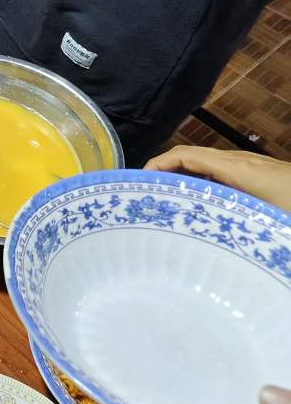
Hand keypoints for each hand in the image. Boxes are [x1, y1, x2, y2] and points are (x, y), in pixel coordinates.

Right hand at [145, 146, 290, 211]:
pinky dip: (201, 187)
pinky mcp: (256, 179)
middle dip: (164, 173)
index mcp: (235, 169)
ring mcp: (248, 170)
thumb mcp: (264, 221)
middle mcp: (238, 164)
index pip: (184, 155)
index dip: (157, 164)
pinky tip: (201, 211)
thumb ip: (234, 223)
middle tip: (145, 199)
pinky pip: (219, 177)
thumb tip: (203, 248)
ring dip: (182, 181)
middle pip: (190, 159)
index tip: (138, 183)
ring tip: (166, 207)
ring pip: (204, 168)